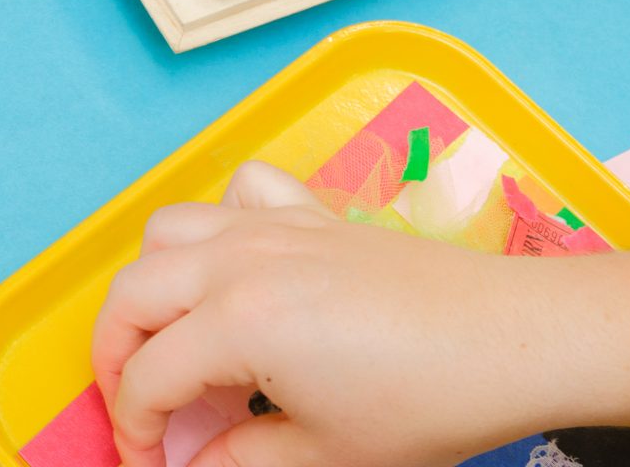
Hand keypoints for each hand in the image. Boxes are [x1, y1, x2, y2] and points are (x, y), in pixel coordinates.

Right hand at [93, 163, 538, 466]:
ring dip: (151, 286)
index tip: (151, 465)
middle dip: (116, 358)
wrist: (513, 341)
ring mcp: (272, 225)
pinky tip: (236, 266)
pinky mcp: (310, 213)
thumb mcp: (324, 456)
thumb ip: (237, 462)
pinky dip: (218, 219)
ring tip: (174, 342)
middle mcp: (238, 259)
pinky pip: (237, 190)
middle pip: (131, 296)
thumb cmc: (429, 402)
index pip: (146, 378)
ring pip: (167, 231)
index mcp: (235, 322)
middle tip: (139, 413)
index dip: (134, 433)